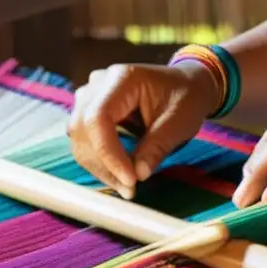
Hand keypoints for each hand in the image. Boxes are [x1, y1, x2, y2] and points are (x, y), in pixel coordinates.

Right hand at [68, 61, 219, 198]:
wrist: (187, 85)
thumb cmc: (186, 98)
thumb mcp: (179, 122)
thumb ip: (157, 147)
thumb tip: (138, 174)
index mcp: (122, 78)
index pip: (98, 117)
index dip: (108, 152)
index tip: (130, 179)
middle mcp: (99, 83)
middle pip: (83, 129)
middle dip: (103, 165)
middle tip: (129, 190)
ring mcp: (91, 96)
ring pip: (79, 138)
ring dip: (100, 167)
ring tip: (127, 187)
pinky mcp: (90, 110)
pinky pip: (85, 140)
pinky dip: (100, 161)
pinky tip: (120, 176)